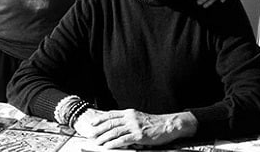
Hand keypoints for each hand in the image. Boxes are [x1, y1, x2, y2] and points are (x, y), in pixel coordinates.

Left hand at [75, 108, 197, 148]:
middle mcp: (130, 118)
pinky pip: (123, 140)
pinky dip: (113, 143)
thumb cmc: (155, 123)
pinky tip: (108, 146)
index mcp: (129, 113)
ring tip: (97, 142)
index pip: (111, 114)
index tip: (93, 123)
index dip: (101, 118)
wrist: (168, 125)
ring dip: (104, 137)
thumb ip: (129, 119)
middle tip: (91, 134)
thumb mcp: (140, 118)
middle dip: (99, 129)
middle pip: (110, 123)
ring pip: (114, 131)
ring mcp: (134, 126)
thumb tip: (118, 124)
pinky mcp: (139, 135)